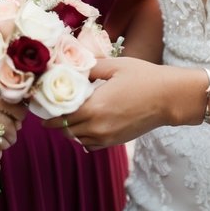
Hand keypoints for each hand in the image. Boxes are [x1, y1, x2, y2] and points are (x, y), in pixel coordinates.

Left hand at [42, 56, 191, 150]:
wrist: (169, 98)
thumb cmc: (144, 77)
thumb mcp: (115, 66)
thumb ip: (90, 68)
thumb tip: (72, 67)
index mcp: (94, 107)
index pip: (60, 116)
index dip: (48, 111)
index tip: (40, 105)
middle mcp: (97, 126)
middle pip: (65, 130)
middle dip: (56, 120)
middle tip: (51, 107)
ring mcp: (107, 137)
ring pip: (76, 139)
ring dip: (69, 129)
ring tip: (68, 114)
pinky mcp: (116, 142)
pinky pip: (90, 145)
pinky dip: (83, 136)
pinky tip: (86, 123)